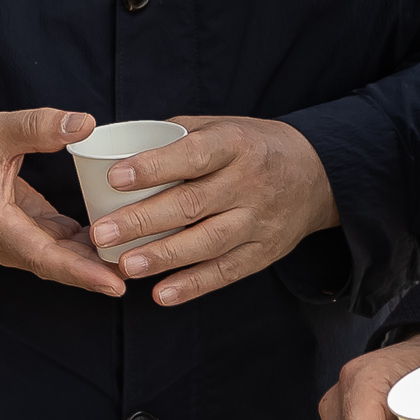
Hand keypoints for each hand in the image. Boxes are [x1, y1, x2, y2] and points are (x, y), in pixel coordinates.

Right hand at [0, 109, 126, 297]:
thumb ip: (38, 126)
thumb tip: (86, 123)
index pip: (45, 257)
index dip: (82, 272)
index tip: (115, 284)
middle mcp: (7, 242)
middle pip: (59, 266)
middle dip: (99, 272)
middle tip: (142, 272)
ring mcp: (15, 241)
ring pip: (61, 259)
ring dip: (94, 261)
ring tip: (137, 258)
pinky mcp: (23, 231)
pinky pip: (58, 245)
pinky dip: (84, 245)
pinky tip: (113, 237)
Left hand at [93, 114, 339, 303]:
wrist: (318, 174)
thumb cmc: (252, 145)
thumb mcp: (221, 126)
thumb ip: (175, 136)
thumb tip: (118, 148)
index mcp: (235, 145)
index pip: (192, 156)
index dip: (153, 168)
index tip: (114, 178)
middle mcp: (249, 184)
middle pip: (192, 205)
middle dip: (142, 221)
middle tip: (102, 233)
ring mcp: (258, 221)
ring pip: (207, 243)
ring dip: (163, 257)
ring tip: (125, 265)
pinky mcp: (264, 252)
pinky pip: (226, 272)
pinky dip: (193, 285)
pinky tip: (161, 294)